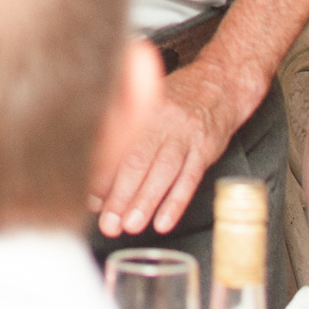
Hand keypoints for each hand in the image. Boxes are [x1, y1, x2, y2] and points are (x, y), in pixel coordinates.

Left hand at [90, 66, 252, 239]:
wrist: (220, 83)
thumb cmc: (175, 98)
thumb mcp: (145, 102)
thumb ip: (121, 132)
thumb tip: (95, 171)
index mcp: (139, 106)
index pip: (115, 145)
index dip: (101, 174)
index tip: (89, 200)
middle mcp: (161, 119)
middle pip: (136, 160)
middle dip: (119, 195)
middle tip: (107, 222)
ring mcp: (185, 133)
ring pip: (163, 171)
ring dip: (145, 201)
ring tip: (130, 226)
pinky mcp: (205, 148)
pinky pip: (190, 178)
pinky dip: (176, 202)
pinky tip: (163, 221)